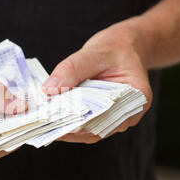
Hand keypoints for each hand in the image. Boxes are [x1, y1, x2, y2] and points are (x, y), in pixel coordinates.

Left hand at [42, 20, 151, 143]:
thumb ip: (72, 70)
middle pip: (96, 128)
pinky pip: (84, 125)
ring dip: (66, 128)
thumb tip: (48, 90)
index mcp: (137, 98)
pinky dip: (68, 122)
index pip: (107, 117)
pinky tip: (50, 119)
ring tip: (43, 124)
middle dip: (69, 128)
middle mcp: (128, 115)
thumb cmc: (114, 48)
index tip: (57, 122)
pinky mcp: (102, 118)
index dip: (81, 123)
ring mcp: (115, 119)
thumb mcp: (93, 53)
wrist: (123, 47)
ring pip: (88, 132)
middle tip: (43, 126)